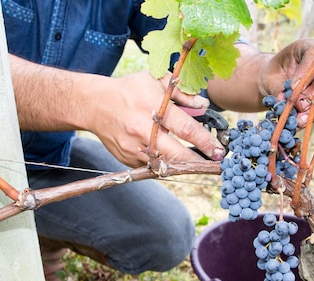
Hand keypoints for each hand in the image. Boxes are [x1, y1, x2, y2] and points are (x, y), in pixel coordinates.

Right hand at [89, 71, 224, 167]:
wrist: (94, 104)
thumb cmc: (129, 90)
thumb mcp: (155, 81)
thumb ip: (182, 93)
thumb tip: (204, 105)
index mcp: (152, 106)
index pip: (185, 129)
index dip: (205, 142)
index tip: (218, 150)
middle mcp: (142, 129)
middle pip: (176, 154)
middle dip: (198, 161)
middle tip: (213, 163)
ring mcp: (133, 147)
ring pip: (165, 164)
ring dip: (182, 165)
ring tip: (196, 161)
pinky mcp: (127, 159)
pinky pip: (151, 166)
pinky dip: (163, 163)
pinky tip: (170, 157)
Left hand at [259, 39, 313, 127]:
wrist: (275, 83)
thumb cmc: (274, 74)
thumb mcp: (271, 77)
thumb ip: (278, 87)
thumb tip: (283, 101)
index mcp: (310, 48)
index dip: (306, 72)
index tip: (292, 87)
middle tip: (299, 106)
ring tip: (300, 119)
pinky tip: (302, 123)